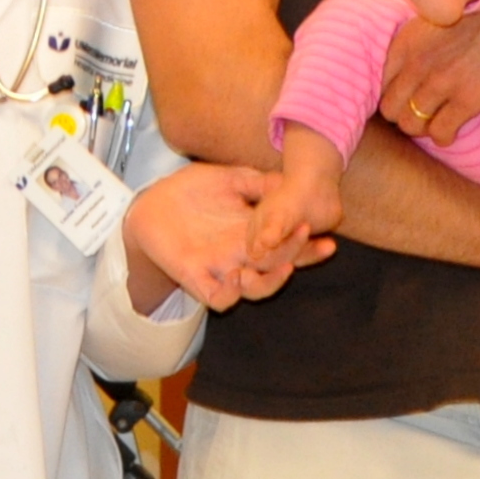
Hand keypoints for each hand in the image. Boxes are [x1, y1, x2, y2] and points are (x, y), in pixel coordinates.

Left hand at [127, 162, 336, 309]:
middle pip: (278, 267)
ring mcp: (220, 268)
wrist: (150, 203)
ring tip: (282, 265)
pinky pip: (218, 298)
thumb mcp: (229, 180)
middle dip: (298, 257)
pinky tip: (237, 276)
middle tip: (306, 236)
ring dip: (271, 281)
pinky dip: (230, 294)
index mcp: (252, 234)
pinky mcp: (195, 277)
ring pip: (255, 289)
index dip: (309, 248)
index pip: (288, 245)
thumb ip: (258, 183)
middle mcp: (241, 255)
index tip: (329, 240)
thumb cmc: (190, 191)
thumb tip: (287, 180)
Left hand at [379, 0, 479, 144]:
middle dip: (403, 115)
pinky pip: (441, 133)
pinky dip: (445, 137)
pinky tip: (453, 131)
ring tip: (437, 122)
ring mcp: (442, 82)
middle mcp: (418, 62)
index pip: (379, 83)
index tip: (408, 97)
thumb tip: (403, 66)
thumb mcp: (441, 16)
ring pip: (410, 125)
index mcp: (408, 40)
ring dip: (422, 128)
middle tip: (422, 114)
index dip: (393, 93)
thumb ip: (417, 40)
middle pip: (390, 109)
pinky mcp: (468, 99)